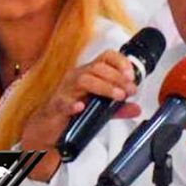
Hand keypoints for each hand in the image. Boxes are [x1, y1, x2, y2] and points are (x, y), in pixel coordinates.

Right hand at [22, 50, 140, 180]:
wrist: (48, 127)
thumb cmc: (72, 112)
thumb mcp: (99, 109)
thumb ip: (118, 108)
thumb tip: (136, 108)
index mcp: (88, 74)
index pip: (105, 57)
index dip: (120, 62)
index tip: (131, 75)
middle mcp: (77, 77)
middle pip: (97, 68)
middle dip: (117, 77)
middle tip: (130, 90)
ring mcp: (66, 90)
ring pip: (84, 80)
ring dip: (104, 87)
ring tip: (117, 96)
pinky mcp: (57, 106)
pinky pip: (63, 102)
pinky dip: (73, 104)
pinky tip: (81, 107)